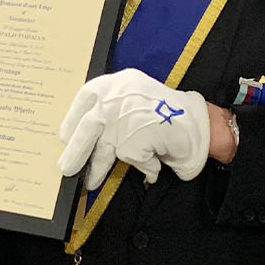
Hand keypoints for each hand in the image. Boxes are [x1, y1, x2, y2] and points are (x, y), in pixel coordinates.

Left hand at [57, 68, 210, 187]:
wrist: (200, 122)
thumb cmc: (168, 111)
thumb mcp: (136, 98)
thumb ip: (115, 110)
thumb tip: (85, 135)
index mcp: (119, 83)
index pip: (86, 97)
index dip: (73, 118)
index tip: (64, 135)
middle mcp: (119, 97)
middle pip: (88, 126)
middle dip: (76, 149)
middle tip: (66, 166)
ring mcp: (126, 119)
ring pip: (102, 148)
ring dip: (95, 167)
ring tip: (88, 181)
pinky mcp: (134, 140)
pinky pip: (129, 159)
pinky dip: (140, 166)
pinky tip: (149, 169)